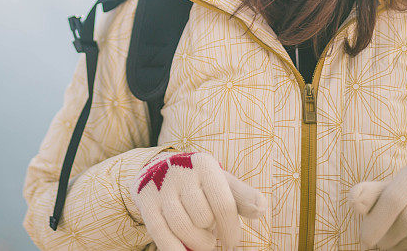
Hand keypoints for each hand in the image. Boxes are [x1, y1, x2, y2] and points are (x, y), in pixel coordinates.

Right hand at [130, 151, 266, 250]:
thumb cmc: (199, 181)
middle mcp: (180, 171)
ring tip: (201, 241)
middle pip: (202, 218)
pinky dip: (175, 250)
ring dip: (196, 243)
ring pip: (182, 228)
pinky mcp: (145, 201)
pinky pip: (161, 234)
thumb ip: (242, 196)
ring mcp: (160, 186)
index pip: (223, 204)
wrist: (157, 168)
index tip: (233, 243)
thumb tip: (261, 209)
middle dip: (210, 234)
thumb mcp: (221, 182)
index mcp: (204, 164)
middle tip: (211, 235)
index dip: (231, 230)